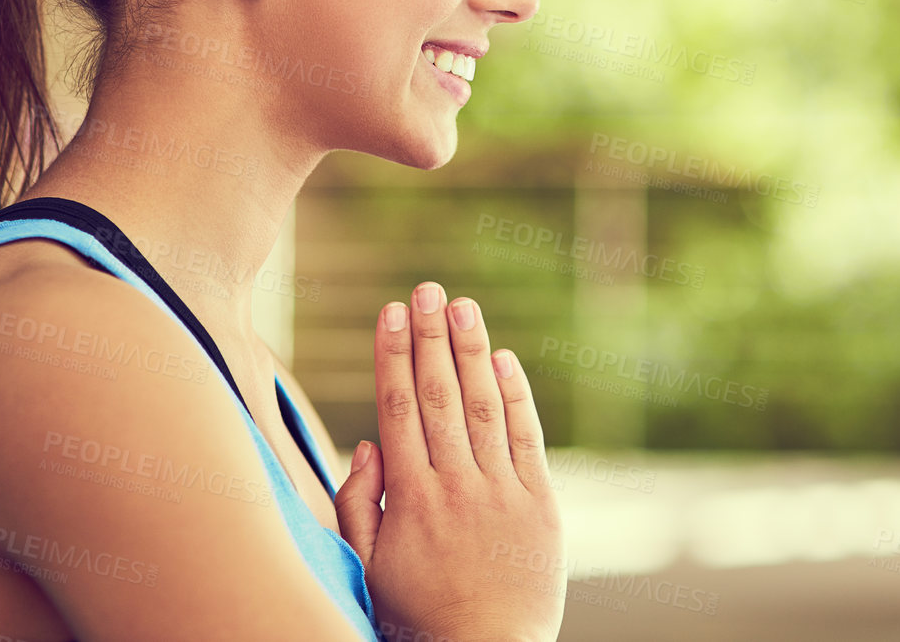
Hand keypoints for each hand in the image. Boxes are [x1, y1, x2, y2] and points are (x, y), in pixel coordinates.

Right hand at [335, 282, 564, 641]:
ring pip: (482, 407)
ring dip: (471, 351)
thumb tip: (366, 443)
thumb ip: (359, 504)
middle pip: (438, 396)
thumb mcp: (369, 567)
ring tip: (462, 305)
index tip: (390, 314)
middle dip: (430, 337)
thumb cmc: (418, 617)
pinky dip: (515, 396)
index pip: (398, 409)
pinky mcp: (540, 504)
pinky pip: (526, 438)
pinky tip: (503, 359)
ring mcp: (501, 493)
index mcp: (410, 499)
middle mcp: (456, 487)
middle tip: (425, 289)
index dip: (393, 356)